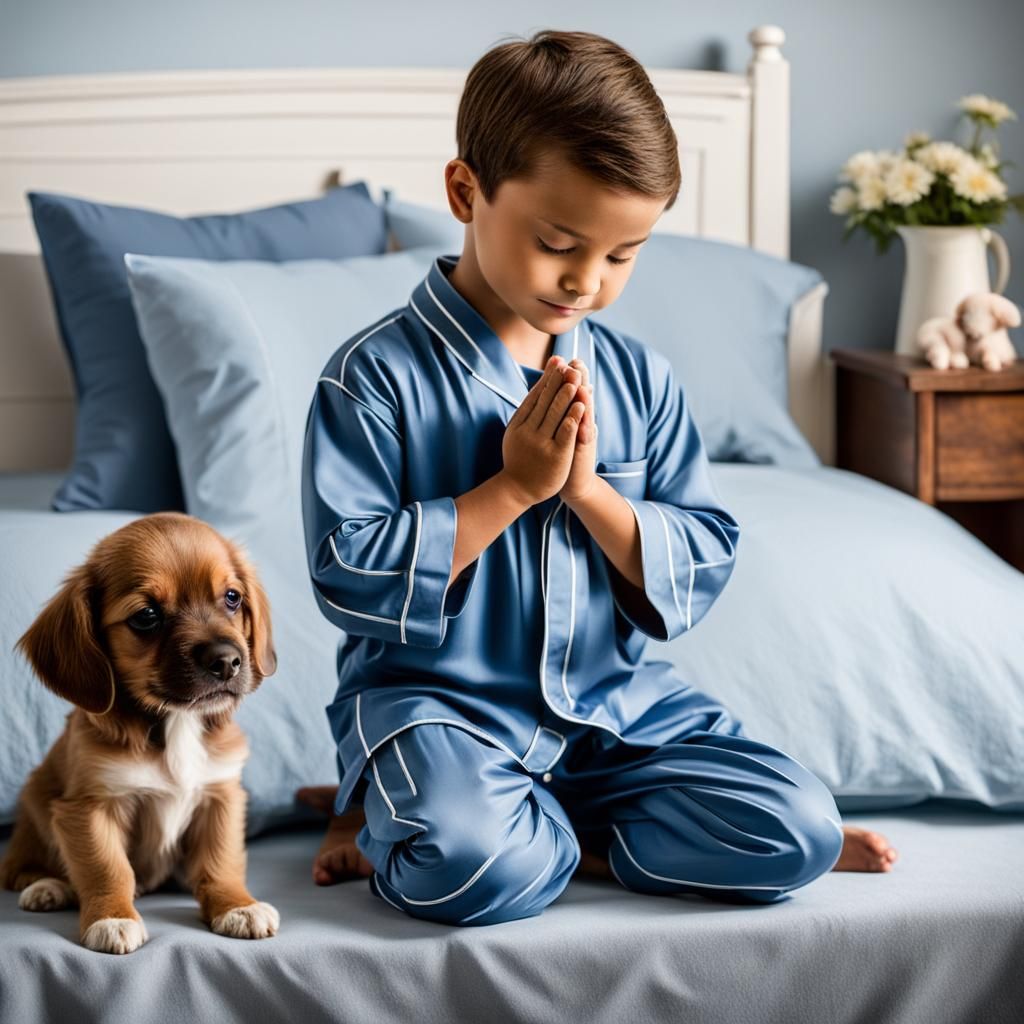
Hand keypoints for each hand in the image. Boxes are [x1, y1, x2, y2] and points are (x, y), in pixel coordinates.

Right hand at [501, 356, 584, 505]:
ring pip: (555, 414)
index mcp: (518, 423)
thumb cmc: (520, 459)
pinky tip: (581, 406)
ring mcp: (541, 443)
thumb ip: (526, 413)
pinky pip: (565, 434)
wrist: (517, 490)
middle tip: (569, 364)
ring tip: (576, 378)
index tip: (557, 361)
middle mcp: (528, 430)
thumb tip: (536, 389)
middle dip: (558, 381)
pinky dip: (572, 418)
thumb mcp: (516, 433)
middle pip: (545, 401)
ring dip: (566, 394)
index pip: (535, 395)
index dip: (547, 378)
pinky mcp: (555, 456)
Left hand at [558, 358, 596, 503]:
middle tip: (575, 363)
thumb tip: (552, 388)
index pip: (571, 389)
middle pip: (581, 395)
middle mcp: (582, 420)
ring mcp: (586, 433)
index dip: (567, 375)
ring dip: (584, 397)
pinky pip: (587, 432)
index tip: (559, 358)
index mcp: (573, 414)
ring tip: (581, 383)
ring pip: (586, 411)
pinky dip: (586, 421)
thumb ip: (558, 409)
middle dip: (578, 379)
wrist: (574, 481)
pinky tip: (584, 411)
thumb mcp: (559, 428)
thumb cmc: (562, 452)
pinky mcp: (586, 448)